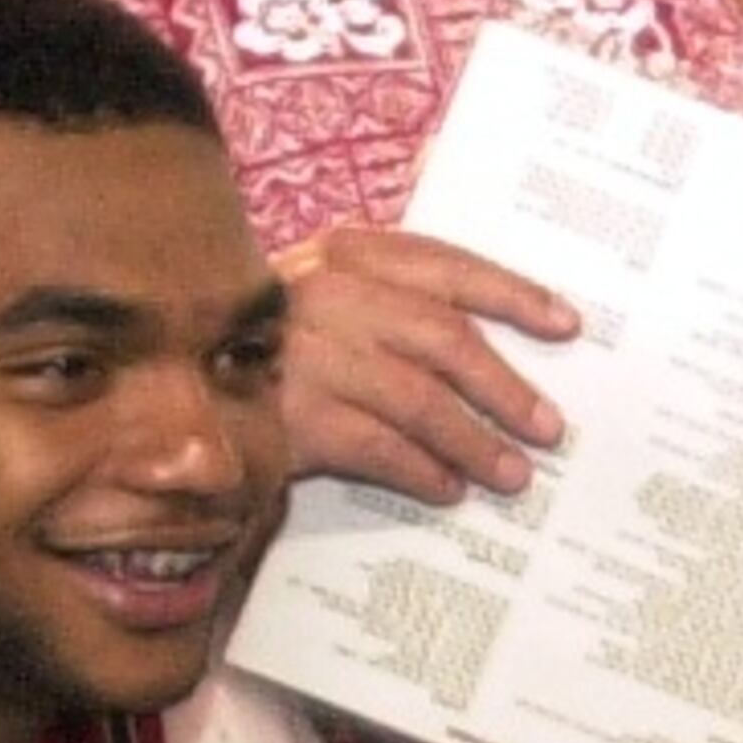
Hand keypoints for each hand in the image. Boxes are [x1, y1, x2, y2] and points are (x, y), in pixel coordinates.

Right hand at [276, 225, 579, 505]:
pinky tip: (448, 490)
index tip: (565, 325)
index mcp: (346, 253)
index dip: (512, 294)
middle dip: (504, 387)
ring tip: (511, 474)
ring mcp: (305, 356)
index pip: (446, 266)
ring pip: (417, 399)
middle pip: (443, 338)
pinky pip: (375, 447)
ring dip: (473, 441)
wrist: (177, 385)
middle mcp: (327, 294)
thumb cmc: (270, 343)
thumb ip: (390, 288)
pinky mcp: (288, 418)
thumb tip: (483, 304)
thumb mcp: (323, 292)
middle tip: (548, 428)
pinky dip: (420, 470)